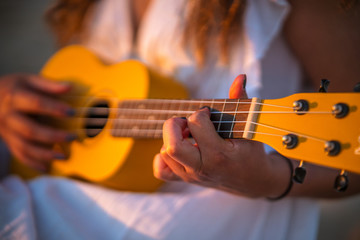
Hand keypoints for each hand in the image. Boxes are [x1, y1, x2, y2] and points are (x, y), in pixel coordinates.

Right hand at [0, 74, 75, 171]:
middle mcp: (9, 116)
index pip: (36, 103)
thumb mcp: (28, 80)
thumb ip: (48, 85)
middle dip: (52, 136)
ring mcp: (7, 131)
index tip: (72, 112)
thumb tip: (69, 87)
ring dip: (44, 154)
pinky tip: (46, 167)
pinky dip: (32, 163)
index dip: (54, 108)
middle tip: (72, 137)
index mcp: (15, 98)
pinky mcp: (8, 141)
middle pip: (30, 130)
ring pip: (24, 146)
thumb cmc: (13, 88)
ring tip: (63, 156)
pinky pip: (19, 155)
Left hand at [153, 75, 289, 197]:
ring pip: (164, 154)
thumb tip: (240, 77)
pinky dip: (163, 157)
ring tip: (187, 135)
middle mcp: (202, 168)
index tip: (208, 114)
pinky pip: (161, 171)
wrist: (253, 181)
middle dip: (173, 125)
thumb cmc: (251, 152)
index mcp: (220, 155)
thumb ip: (242, 101)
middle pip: (172, 146)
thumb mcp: (250, 127)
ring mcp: (191, 176)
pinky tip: (179, 149)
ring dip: (171, 138)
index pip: (197, 125)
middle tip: (186, 122)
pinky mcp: (184, 180)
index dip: (200, 113)